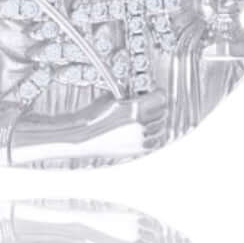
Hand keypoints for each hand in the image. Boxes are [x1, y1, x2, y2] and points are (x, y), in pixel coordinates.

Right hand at [8, 89, 167, 165]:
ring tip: (153, 118)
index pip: (161, 99)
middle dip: (159, 107)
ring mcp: (138, 140)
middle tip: (155, 103)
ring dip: (158, 122)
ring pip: (160, 129)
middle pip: (162, 113)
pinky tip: (149, 132)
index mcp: (134, 109)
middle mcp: (139, 126)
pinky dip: (154, 137)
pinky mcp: (135, 150)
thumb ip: (127, 95)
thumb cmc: (92, 115)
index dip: (160, 94)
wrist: (81, 136)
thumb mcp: (110, 97)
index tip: (158, 92)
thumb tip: (136, 92)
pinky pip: (154, 143)